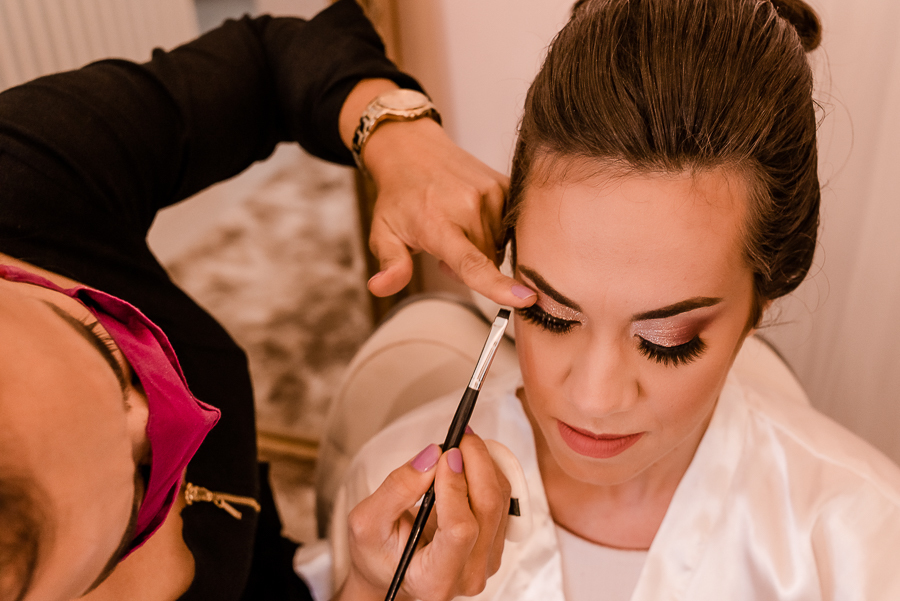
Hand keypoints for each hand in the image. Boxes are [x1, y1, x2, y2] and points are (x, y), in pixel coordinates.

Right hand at [337, 434, 511, 600]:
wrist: (393, 573)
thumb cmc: (378, 554)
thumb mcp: (368, 522)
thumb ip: (397, 489)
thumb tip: (431, 456)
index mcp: (434, 579)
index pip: (460, 530)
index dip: (456, 486)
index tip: (445, 454)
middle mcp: (468, 576)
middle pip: (488, 510)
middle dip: (476, 463)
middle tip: (459, 437)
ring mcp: (487, 563)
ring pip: (501, 502)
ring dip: (485, 464)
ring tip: (461, 446)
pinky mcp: (495, 546)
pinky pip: (504, 502)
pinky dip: (489, 475)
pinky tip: (470, 464)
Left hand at [361, 117, 535, 307]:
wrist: (412, 150)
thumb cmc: (398, 197)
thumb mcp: (383, 234)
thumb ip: (391, 265)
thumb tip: (380, 287)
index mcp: (438, 224)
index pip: (473, 263)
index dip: (499, 286)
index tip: (526, 299)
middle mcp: (469, 206)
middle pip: (487, 262)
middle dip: (469, 267)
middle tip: (444, 248)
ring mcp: (490, 193)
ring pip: (499, 246)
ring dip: (482, 248)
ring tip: (458, 228)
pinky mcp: (504, 185)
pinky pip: (509, 226)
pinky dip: (494, 230)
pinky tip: (473, 217)